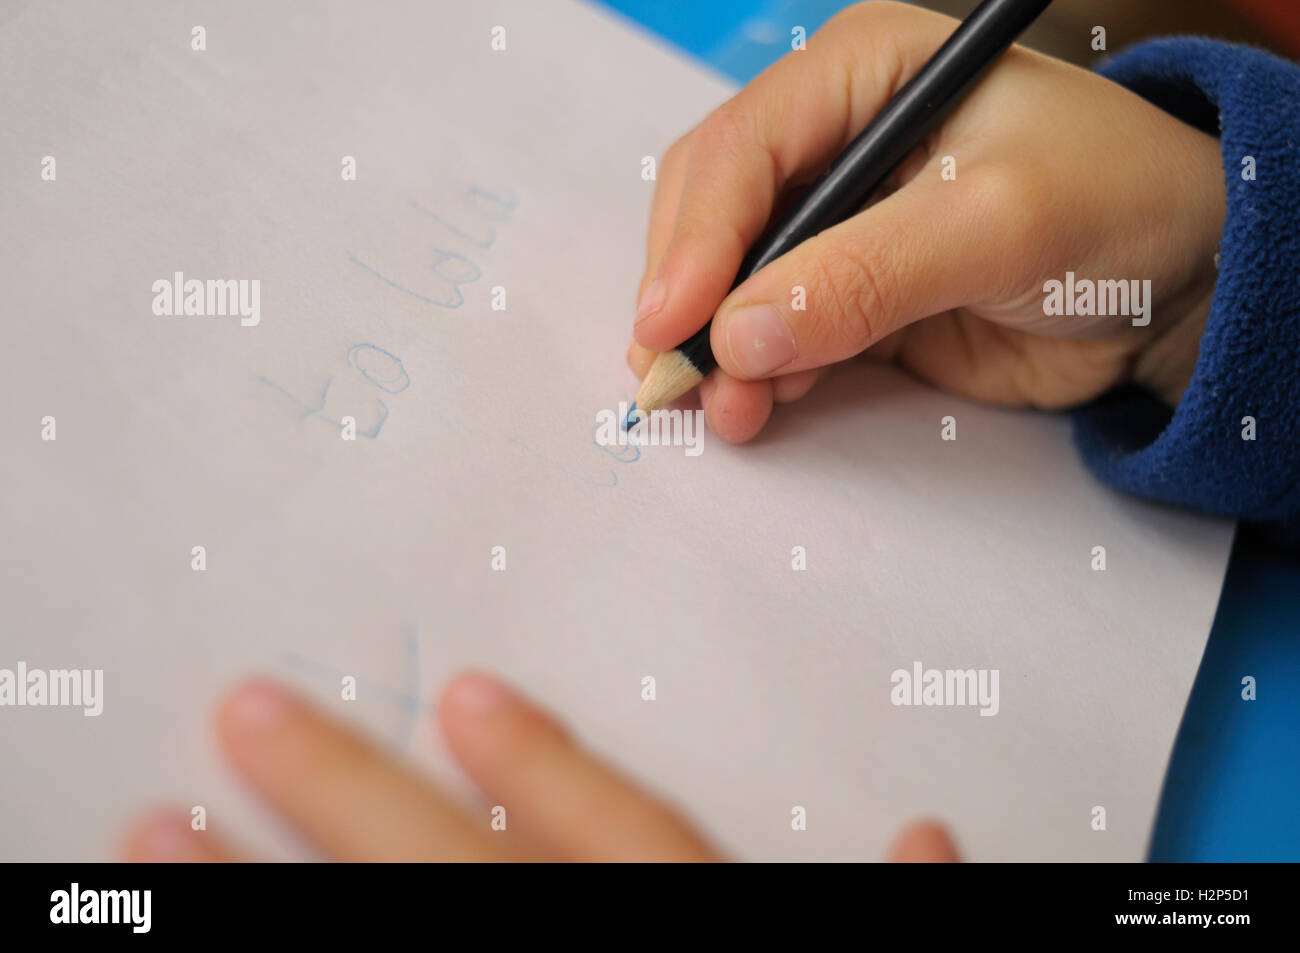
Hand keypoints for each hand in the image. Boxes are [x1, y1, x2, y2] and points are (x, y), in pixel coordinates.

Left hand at [123, 672, 958, 861]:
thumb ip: (891, 918)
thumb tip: (930, 839)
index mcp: (708, 950)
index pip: (636, 855)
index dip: (549, 766)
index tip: (464, 694)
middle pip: (472, 890)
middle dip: (354, 799)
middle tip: (250, 718)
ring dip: (265, 905)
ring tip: (162, 838)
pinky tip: (192, 938)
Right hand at [628, 1, 1223, 441]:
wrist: (1179, 284)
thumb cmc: (1115, 206)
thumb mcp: (995, 225)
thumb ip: (867, 274)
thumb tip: (739, 336)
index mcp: (859, 75)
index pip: (742, 148)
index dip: (696, 236)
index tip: (674, 322)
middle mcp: (831, 144)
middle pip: (713, 215)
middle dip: (691, 299)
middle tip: (676, 378)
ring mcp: (835, 227)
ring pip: (731, 283)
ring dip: (715, 349)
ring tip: (723, 411)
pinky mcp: (848, 298)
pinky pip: (774, 335)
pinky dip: (754, 374)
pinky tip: (756, 405)